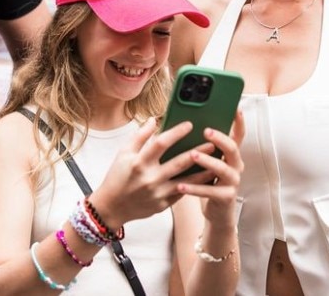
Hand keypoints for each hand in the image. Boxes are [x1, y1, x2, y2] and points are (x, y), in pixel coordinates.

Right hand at [89, 117, 214, 227]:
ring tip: (218, 162)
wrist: (111, 208)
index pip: (161, 144)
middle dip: (198, 152)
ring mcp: (157, 194)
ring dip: (203, 171)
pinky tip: (207, 177)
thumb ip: (140, 135)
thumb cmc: (117, 177)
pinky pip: (183, 193)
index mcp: (139, 163)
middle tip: (213, 143)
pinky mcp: (162, 205)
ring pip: (186, 181)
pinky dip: (195, 185)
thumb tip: (153, 119)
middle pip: (179, 163)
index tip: (189, 124)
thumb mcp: (123, 153)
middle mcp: (150, 179)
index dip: (176, 133)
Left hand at [176, 110, 244, 229]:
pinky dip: (194, 187)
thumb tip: (185, 125)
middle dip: (220, 139)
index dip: (239, 122)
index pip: (239, 135)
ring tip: (192, 154)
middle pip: (233, 148)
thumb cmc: (209, 181)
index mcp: (231, 155)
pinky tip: (180, 185)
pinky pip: (210, 191)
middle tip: (206, 131)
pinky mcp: (226, 197)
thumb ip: (203, 146)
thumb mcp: (209, 161)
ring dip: (207, 161)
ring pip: (222, 169)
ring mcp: (233, 182)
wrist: (217, 212)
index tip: (236, 108)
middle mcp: (236, 166)